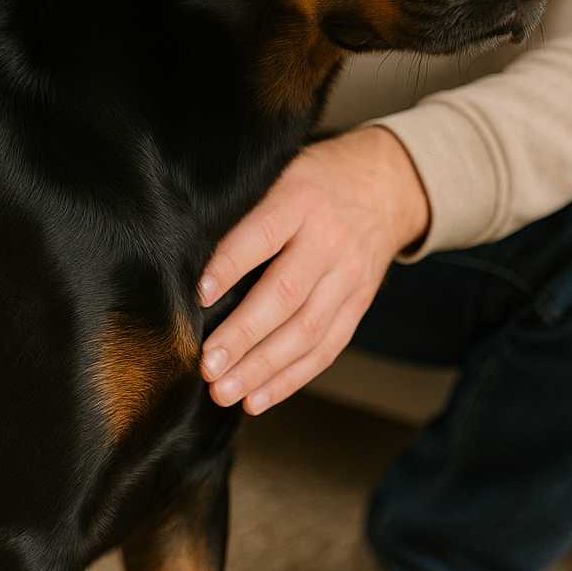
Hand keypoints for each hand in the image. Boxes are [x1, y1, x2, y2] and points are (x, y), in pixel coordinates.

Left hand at [197, 127, 429, 413]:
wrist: (385, 187)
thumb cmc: (313, 182)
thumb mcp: (280, 174)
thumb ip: (245, 208)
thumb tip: (186, 252)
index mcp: (301, 199)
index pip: (263, 235)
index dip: (230, 266)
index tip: (199, 296)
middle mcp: (328, 240)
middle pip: (285, 294)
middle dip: (244, 335)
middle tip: (207, 364)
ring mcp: (348, 276)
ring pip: (307, 330)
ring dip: (263, 367)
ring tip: (225, 390)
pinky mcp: (358, 304)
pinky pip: (326, 348)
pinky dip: (291, 378)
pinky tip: (258, 396)